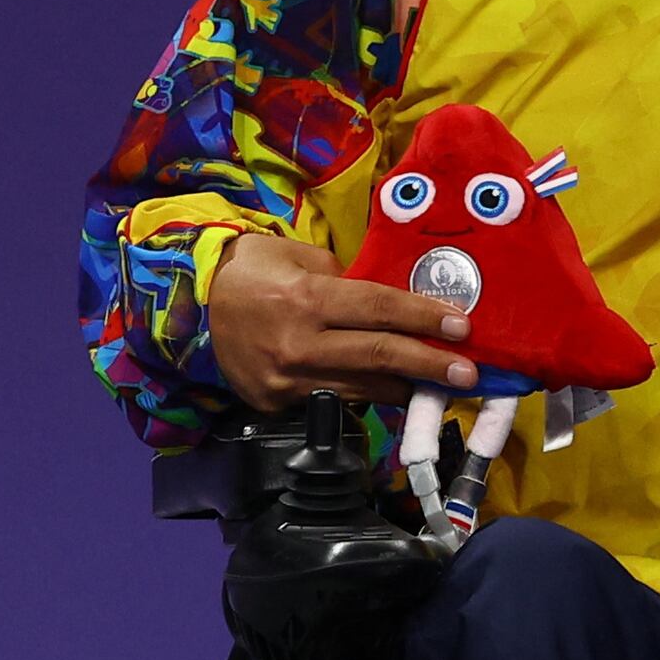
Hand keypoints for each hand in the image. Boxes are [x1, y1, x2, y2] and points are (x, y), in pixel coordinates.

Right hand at [204, 226, 474, 410]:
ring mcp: (286, 379)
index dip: (423, 317)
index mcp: (304, 299)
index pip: (377, 308)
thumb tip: (393, 303)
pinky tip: (398, 395)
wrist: (189, 307)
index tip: (462, 326)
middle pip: (378, 356)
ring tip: (445, 386)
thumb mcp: (298, 257)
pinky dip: (370, 398)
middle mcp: (297, 344)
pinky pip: (336, 401)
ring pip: (363, 388)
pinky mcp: (277, 403)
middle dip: (429, 365)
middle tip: (469, 373)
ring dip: (408, 388)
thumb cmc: (252, 272)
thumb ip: (346, 280)